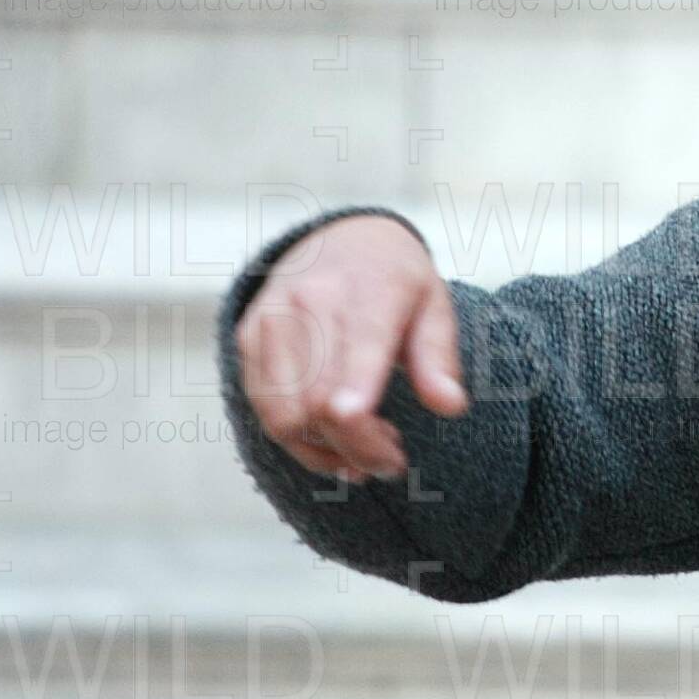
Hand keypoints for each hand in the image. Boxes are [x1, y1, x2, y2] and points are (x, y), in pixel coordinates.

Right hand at [234, 214, 467, 481]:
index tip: (385, 452)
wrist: (339, 237)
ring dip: (324, 452)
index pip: (354, 361)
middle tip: (392, 462)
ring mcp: (271, 320)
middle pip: (318, 403)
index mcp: (367, 293)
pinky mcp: (248, 337)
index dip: (358, 417)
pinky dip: (298, 439)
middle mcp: (310, 304)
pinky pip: (263, 408)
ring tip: (364, 451)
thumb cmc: (395, 279)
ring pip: (283, 415)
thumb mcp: (434, 305)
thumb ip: (438, 358)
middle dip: (357, 449)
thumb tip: (450, 406)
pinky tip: (331, 440)